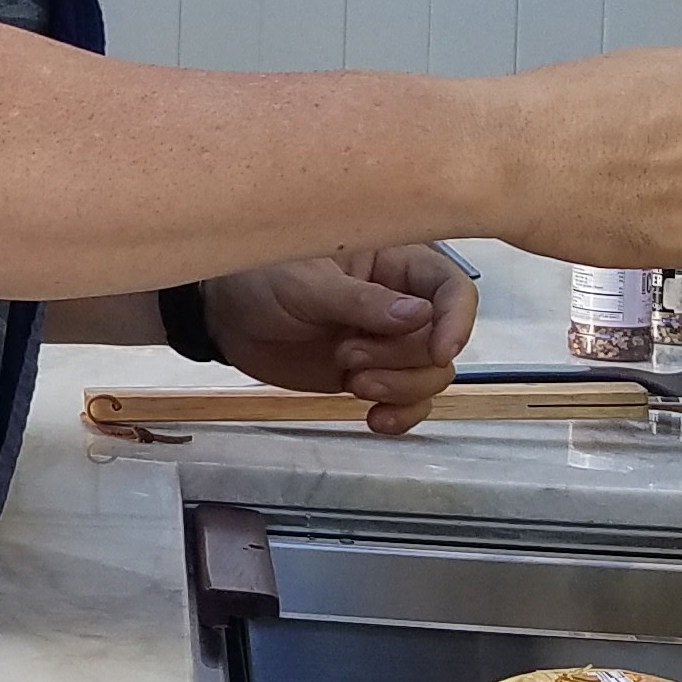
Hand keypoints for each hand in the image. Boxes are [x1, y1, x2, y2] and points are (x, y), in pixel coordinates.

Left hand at [204, 245, 479, 435]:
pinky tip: (376, 420)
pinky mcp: (370, 373)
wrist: (224, 318)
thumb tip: (418, 316)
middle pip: (442, 341)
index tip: (441, 350)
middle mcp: (399, 302)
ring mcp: (386, 342)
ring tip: (351, 380)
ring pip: (431, 375)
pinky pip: (409, 400)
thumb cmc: (259, 280)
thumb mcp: (305, 285)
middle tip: (349, 357)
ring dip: (400, 388)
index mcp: (392, 262)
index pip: (452, 288)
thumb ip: (360, 301)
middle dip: (403, 360)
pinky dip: (401, 414)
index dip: (457, 320)